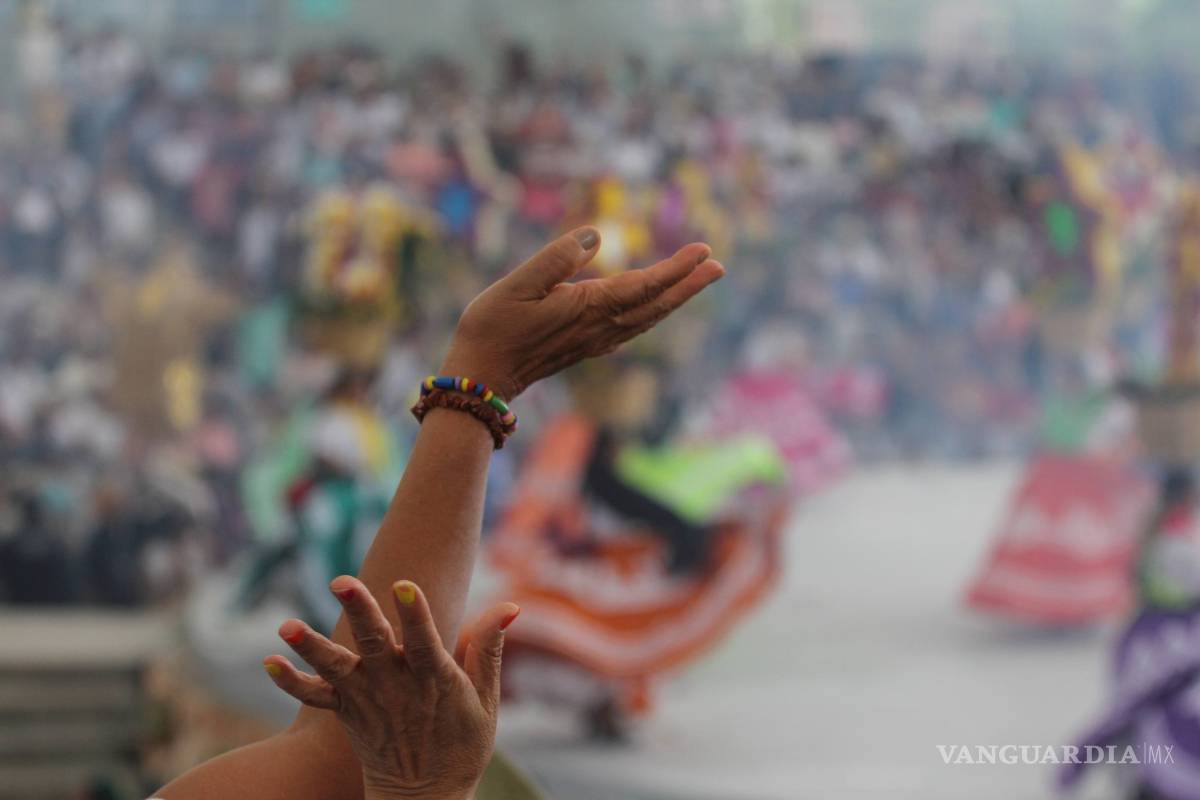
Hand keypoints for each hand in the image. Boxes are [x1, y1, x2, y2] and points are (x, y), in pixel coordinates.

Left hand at [264, 577, 518, 799]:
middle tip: (340, 581)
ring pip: (336, 668)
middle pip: (374, 643)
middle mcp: (396, 688)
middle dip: (358, 610)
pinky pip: (314, 698)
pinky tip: (269, 661)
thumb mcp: (487, 702)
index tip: (404, 583)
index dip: (416, 614)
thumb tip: (511, 605)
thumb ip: (489, 650)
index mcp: (435, 681)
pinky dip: (291, 682)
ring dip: (311, 646)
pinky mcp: (347, 713)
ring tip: (285, 626)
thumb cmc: (462, 744)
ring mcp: (367, 700)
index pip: (425, 642)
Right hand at [442, 227, 723, 399]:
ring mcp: (596, 340)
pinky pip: (632, 328)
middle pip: (656, 304)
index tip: (704, 251)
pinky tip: (657, 308)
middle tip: (717, 265)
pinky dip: (653, 314)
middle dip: (688, 284)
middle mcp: (600, 327)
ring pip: (647, 318)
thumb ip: (557, 259)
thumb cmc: (492, 327)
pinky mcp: (587, 346)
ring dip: (675, 298)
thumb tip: (595, 236)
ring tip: (698, 279)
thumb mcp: (518, 285)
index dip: (676, 268)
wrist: (482, 376)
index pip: (644, 285)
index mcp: (589, 308)